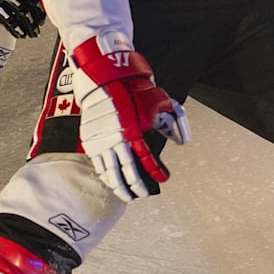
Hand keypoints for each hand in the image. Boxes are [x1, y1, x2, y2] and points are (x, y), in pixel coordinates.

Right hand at [71, 36, 189, 201]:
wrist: (105, 78)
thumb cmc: (133, 89)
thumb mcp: (159, 101)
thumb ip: (173, 122)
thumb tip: (183, 140)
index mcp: (133, 131)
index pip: (146, 159)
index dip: (156, 171)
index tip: (163, 178)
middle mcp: (116, 139)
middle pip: (126, 173)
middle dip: (136, 186)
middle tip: (142, 193)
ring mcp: (101, 141)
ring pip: (110, 173)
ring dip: (119, 187)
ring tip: (127, 195)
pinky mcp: (90, 140)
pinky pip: (98, 165)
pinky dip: (105, 176)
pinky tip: (111, 182)